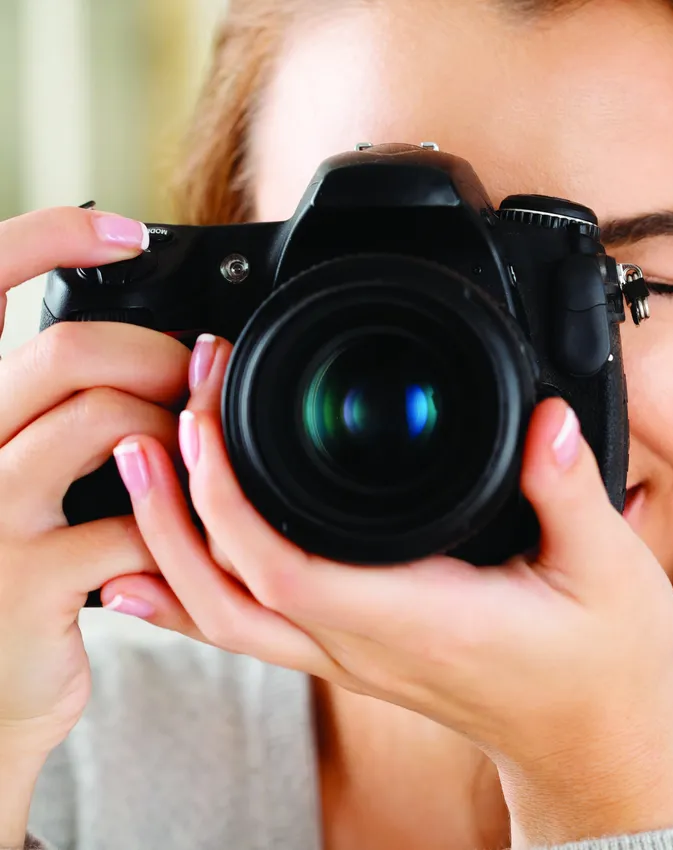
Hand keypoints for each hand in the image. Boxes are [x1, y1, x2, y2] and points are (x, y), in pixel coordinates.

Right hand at [0, 207, 188, 840]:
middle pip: (62, 350)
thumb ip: (53, 414)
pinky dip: (180, 525)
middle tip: (194, 379)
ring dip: (178, 435)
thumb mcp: (15, 479)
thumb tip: (159, 353)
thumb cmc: (11, 568)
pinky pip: (137, 525)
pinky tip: (183, 539)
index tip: (124, 230)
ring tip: (195, 459)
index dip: (44, 239)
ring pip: (107, 425)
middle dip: (153, 354)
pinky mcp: (24, 582)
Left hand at [105, 336, 672, 847]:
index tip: (209, 418)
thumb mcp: (612, 570)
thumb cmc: (602, 665)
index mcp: (423, 622)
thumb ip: (571, 489)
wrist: (591, 744)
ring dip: (171, 542)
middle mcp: (369, 646)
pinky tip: (152, 563)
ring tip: (142, 463)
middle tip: (158, 419)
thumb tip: (546, 416)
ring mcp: (353, 657)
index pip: (286, 570)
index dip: (227, 499)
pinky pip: (249, 627)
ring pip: (224, 616)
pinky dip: (191, 589)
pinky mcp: (355, 654)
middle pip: (225, 593)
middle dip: (175, 506)